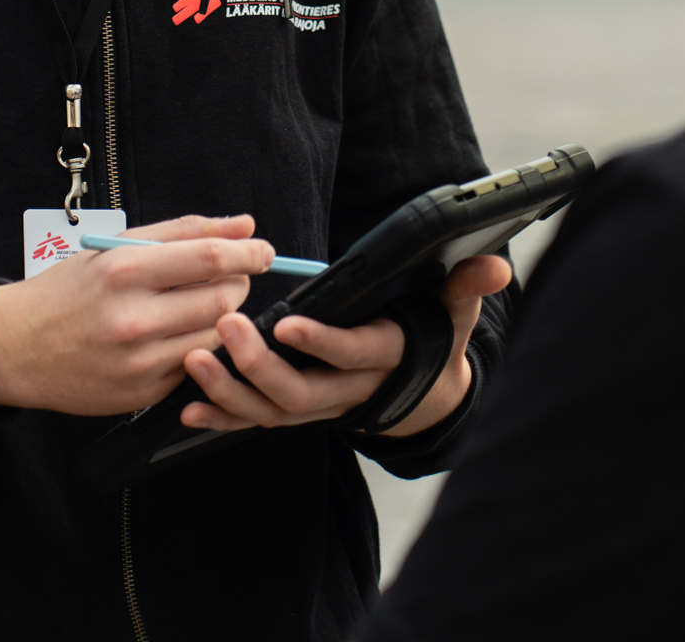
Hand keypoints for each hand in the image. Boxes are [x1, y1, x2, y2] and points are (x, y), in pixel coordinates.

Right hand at [0, 214, 275, 414]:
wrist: (15, 349)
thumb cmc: (68, 291)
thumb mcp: (116, 249)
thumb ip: (183, 233)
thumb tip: (242, 224)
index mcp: (124, 271)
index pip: (211, 259)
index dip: (248, 252)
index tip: (264, 250)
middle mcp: (132, 319)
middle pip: (223, 300)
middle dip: (239, 285)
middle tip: (229, 278)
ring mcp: (138, 362)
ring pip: (216, 337)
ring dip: (222, 319)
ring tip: (199, 306)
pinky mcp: (142, 394)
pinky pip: (194, 367)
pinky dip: (197, 348)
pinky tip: (175, 336)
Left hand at [180, 253, 514, 436]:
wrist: (423, 394)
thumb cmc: (432, 338)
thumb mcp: (454, 311)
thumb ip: (466, 287)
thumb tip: (495, 264)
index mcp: (385, 358)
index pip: (353, 354)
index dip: (321, 342)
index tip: (287, 321)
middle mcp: (349, 390)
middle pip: (301, 391)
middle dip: (259, 365)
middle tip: (227, 327)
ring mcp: (320, 405)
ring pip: (271, 410)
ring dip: (230, 391)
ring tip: (195, 361)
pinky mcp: (297, 410)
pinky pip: (256, 420)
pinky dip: (222, 415)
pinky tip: (189, 404)